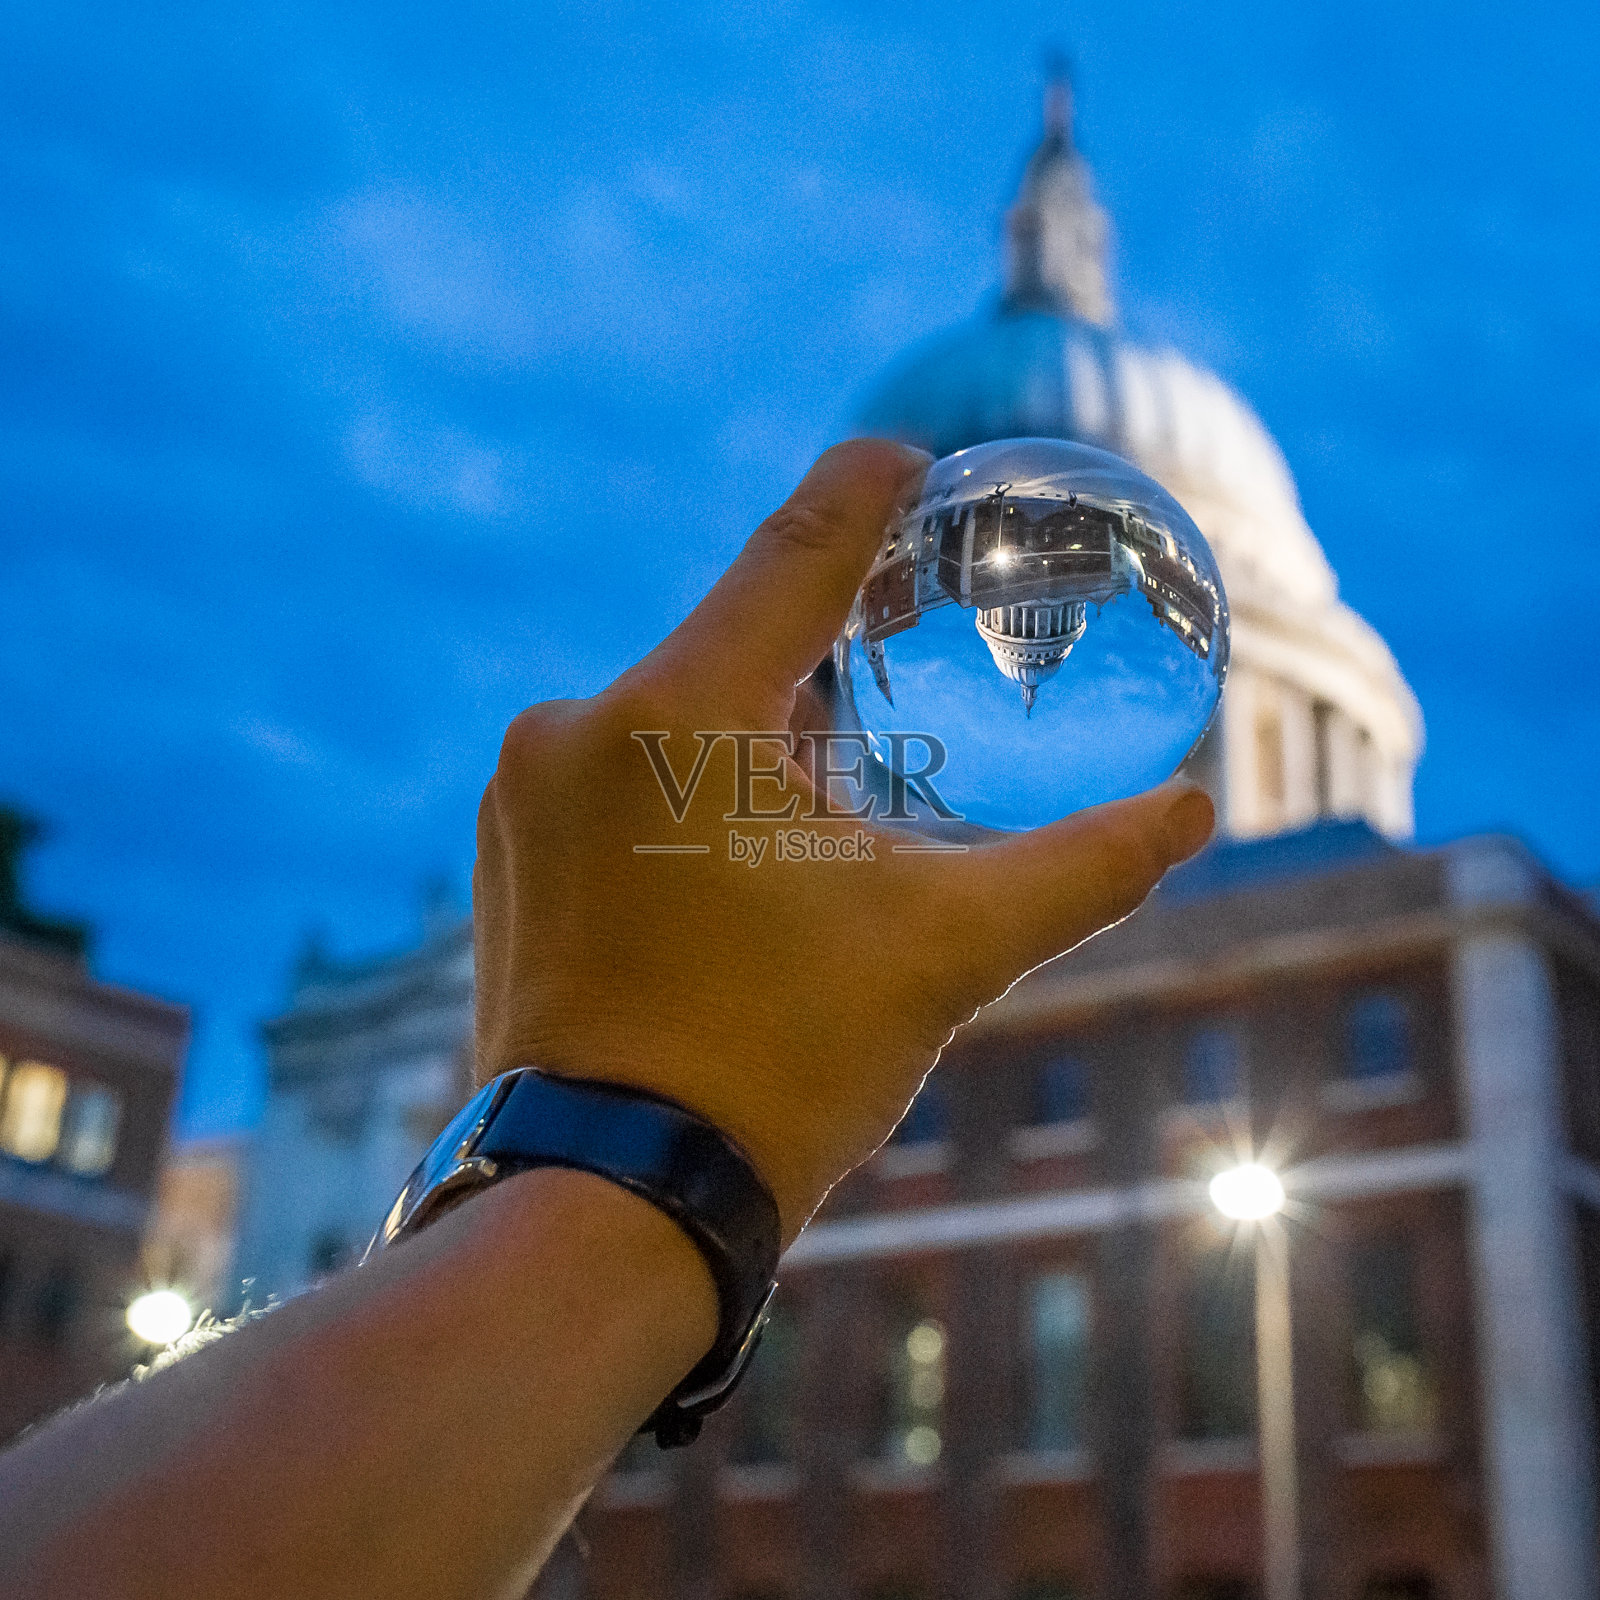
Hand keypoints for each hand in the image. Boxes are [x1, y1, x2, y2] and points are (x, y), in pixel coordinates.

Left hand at [473, 439, 1213, 1240]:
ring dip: (759, 724)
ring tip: (835, 785)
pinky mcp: (507, 852)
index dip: (867, 489)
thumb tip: (1191, 814)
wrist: (609, 1205)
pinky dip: (689, 780)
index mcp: (679, 716)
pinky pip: (615, 769)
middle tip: (908, 648)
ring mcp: (524, 792)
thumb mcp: (945, 956)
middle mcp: (578, 727)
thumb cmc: (778, 1072)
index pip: (796, 547)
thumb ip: (1080, 871)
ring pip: (674, 709)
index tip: (909, 459)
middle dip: (828, 637)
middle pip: (736, 633)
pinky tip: (742, 847)